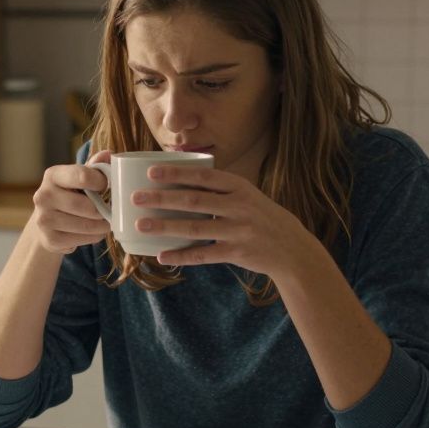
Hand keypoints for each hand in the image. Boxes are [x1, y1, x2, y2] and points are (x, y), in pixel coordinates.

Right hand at [30, 149, 112, 253]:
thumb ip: (93, 167)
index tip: (106, 187)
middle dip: (104, 210)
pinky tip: (92, 232)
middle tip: (110, 211)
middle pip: (87, 206)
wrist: (46, 221)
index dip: (101, 182)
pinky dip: (93, 237)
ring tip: (104, 223)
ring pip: (87, 225)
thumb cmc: (69, 194)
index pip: (83, 176)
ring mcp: (44, 219)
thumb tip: (109, 154)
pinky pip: (82, 240)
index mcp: (53, 175)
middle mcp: (43, 196)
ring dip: (102, 226)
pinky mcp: (50, 239)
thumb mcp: (78, 178)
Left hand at [132, 164, 306, 278]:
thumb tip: (179, 180)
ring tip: (141, 225)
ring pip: (195, 228)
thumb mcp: (248, 196)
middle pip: (194, 201)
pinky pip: (203, 255)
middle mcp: (240, 207)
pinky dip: (181, 256)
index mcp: (240, 188)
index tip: (151, 171)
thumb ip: (220, 190)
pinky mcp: (237, 254)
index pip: (204, 177)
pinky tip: (162, 256)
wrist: (293, 249)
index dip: (177, 173)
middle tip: (136, 197)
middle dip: (162, 198)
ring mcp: (239, 231)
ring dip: (165, 226)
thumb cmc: (262, 218)